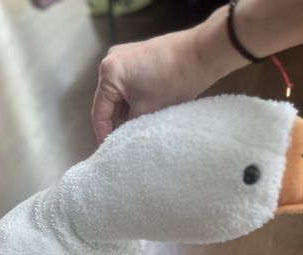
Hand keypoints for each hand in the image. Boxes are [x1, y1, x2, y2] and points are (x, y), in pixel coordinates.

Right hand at [92, 30, 210, 143]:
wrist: (202, 55)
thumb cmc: (174, 81)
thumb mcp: (146, 111)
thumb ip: (127, 126)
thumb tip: (120, 137)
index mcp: (109, 72)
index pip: (100, 112)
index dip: (104, 135)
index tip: (109, 151)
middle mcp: (111, 60)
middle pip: (108, 102)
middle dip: (116, 123)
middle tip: (123, 145)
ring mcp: (124, 55)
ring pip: (119, 94)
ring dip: (126, 113)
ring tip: (135, 132)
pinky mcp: (137, 55)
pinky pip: (128, 84)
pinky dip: (133, 100)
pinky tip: (142, 115)